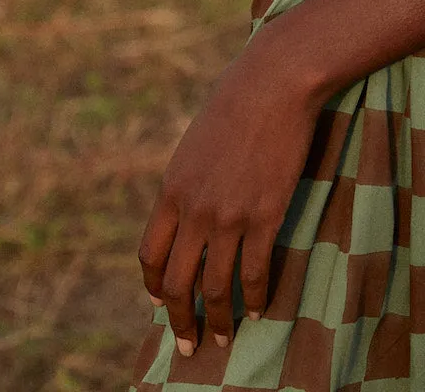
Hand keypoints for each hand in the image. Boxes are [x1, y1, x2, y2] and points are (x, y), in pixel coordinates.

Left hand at [138, 35, 324, 355]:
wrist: (274, 80)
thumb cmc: (239, 97)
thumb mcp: (198, 139)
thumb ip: (192, 176)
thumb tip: (194, 197)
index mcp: (172, 189)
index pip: (150, 255)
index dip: (154, 285)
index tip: (160, 302)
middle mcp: (194, 210)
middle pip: (177, 282)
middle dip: (181, 319)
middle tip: (189, 343)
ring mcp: (229, 215)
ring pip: (216, 285)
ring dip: (219, 319)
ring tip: (225, 337)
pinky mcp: (265, 215)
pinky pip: (255, 271)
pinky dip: (255, 297)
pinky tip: (259, 309)